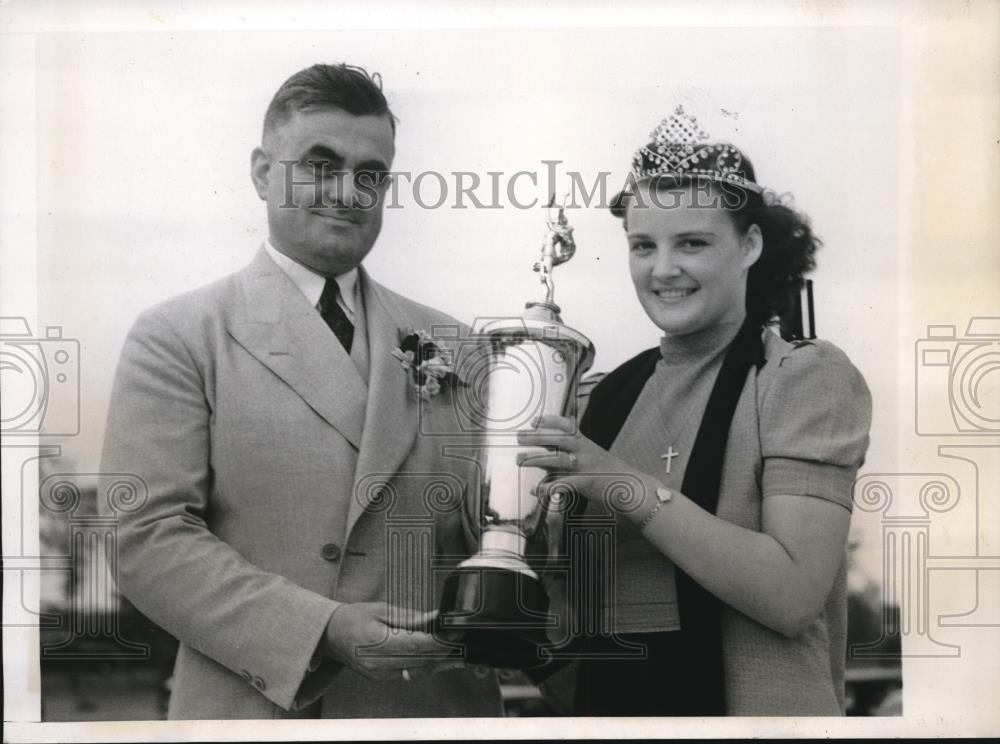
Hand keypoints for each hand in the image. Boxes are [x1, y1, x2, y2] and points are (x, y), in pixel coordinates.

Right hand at [322, 602, 464, 681]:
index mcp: (378, 645)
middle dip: (444, 651)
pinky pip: (410, 673)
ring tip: (455, 649)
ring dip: (438, 660)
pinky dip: (425, 664)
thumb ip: (410, 618)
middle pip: (421, 661)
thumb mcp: (383, 609)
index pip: (418, 647)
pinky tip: (437, 656)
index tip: (454, 633)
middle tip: (460, 638)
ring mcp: (381, 675)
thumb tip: (434, 618)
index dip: (440, 641)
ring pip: (419, 670)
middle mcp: (380, 665)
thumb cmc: (354, 617)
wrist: (331, 634)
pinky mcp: (383, 678)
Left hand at [516, 414, 654, 512]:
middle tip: (518, 436)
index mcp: (586, 443)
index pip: (567, 426)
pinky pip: (564, 484)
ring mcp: (586, 467)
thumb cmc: (608, 474)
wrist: (632, 488)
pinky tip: (536, 490)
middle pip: (558, 439)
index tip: (534, 420)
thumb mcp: (592, 457)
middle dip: (537, 437)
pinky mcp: (588, 484)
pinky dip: (549, 487)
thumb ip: (570, 456)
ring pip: (558, 460)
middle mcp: (585, 452)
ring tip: (520, 460)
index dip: (550, 421)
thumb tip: (543, 458)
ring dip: (536, 459)